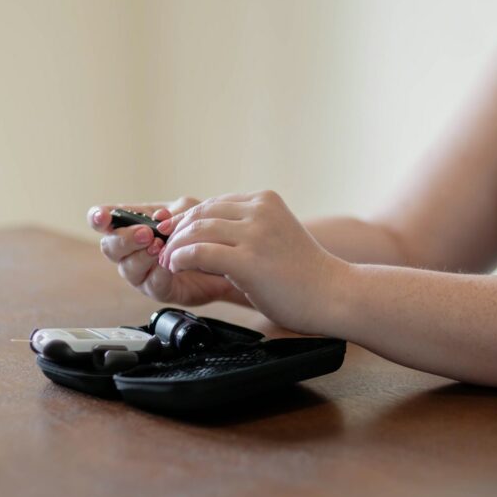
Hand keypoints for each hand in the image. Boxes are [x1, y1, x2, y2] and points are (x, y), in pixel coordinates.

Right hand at [87, 198, 241, 306]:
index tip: (103, 217)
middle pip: (110, 247)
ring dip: (142, 256)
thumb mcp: (189, 211)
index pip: (104, 221)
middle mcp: (131, 251)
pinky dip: (158, 273)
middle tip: (145, 233)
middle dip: (125, 239)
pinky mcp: (159, 290)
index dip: (98, 218)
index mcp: (132, 226)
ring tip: (160, 247)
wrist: (225, 256)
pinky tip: (168, 266)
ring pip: (127, 267)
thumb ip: (172, 212)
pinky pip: (151, 283)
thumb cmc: (202, 232)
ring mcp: (142, 272)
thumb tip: (159, 217)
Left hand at [157, 190, 347, 333]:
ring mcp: (255, 234)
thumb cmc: (304, 275)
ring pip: (197, 230)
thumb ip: (245, 231)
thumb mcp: (274, 237)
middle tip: (163, 247)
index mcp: (266, 201)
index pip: (214, 203)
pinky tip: (176, 267)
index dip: (187, 218)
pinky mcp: (249, 260)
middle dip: (176, 231)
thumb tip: (204, 237)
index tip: (171, 232)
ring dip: (176, 246)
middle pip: (202, 213)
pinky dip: (182, 259)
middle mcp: (260, 211)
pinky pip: (201, 253)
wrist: (333, 295)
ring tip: (168, 260)